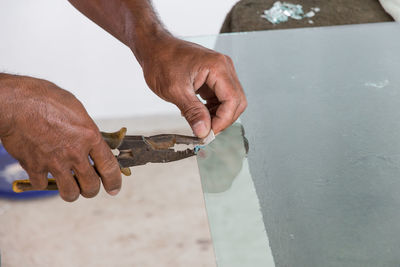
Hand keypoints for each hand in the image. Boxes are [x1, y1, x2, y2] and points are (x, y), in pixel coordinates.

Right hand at [0, 74, 120, 201]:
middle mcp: (75, 153)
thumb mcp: (77, 110)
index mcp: (90, 137)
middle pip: (91, 186)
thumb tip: (93, 143)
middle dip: (92, 190)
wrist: (16, 102)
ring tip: (70, 186)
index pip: (109, 167)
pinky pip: (42, 185)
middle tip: (89, 187)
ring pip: (70, 193)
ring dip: (72, 192)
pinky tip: (44, 172)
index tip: (114, 188)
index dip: (114, 182)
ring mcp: (54, 162)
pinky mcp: (34, 166)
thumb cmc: (45, 99)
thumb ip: (87, 131)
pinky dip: (43, 182)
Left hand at [140, 36, 246, 137]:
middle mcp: (223, 67)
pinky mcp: (214, 77)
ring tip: (199, 122)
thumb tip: (204, 131)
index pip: (233, 100)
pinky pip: (220, 98)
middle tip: (206, 131)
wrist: (153, 47)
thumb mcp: (175, 91)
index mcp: (217, 67)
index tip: (208, 133)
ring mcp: (220, 72)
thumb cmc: (161, 60)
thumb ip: (192, 112)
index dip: (223, 120)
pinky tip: (198, 113)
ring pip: (230, 101)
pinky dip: (212, 109)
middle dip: (223, 119)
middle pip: (237, 101)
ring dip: (217, 115)